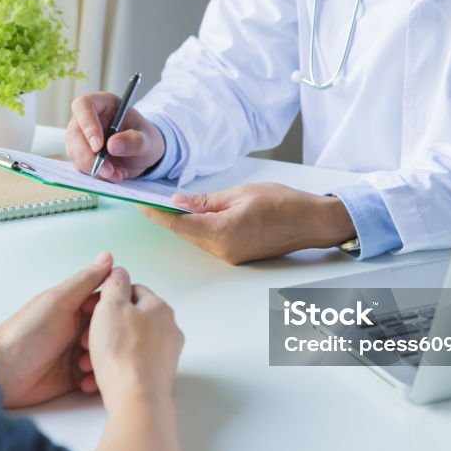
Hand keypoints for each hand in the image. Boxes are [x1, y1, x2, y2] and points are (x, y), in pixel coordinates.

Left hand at [0, 251, 112, 408]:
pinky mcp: (75, 376)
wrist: (2, 372)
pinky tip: (83, 382)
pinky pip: (96, 377)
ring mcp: (77, 353)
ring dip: (102, 362)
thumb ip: (86, 281)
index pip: (108, 302)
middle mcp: (78, 327)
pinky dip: (95, 380)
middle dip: (109, 340)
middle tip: (90, 345)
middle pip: (111, 330)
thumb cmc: (26, 333)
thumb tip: (108, 256)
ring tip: (83, 365)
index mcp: (75, 305)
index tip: (116, 317)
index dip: (116, 309)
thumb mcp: (59, 301)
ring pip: (107, 355)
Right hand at [66, 92, 165, 182]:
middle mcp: (88, 118)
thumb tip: (113, 145)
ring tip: (117, 175)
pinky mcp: (82, 154)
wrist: (143, 155)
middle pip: (75, 133)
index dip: (88, 125)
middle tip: (108, 170)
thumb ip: (133, 141)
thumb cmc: (145, 139)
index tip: (98, 146)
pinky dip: (96, 175)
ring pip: (75, 152)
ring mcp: (82, 137)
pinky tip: (114, 175)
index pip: (84, 106)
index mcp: (103, 104)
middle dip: (89, 156)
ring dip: (93, 168)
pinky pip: (80, 166)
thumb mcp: (147, 139)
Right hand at [82, 266, 183, 410]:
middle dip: (105, 328)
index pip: (133, 291)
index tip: (91, 311)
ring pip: (129, 345)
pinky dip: (116, 369)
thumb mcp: (110, 306)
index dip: (108, 299)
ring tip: (87, 362)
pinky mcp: (160, 376)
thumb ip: (115, 284)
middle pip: (131, 320)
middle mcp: (168, 329)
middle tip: (86, 339)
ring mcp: (166, 354)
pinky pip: (133, 366)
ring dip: (106, 351)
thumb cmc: (121, 351)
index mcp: (159, 307)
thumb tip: (120, 272)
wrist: (136, 398)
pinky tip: (98, 379)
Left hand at [140, 183, 355, 264]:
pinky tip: (194, 215)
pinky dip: (199, 229)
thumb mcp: (240, 193)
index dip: (156, 214)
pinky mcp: (237, 256)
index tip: (139, 203)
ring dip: (182, 223)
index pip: (178, 224)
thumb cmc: (283, 203)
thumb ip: (206, 201)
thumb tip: (178, 202)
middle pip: (185, 233)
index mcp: (222, 232)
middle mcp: (223, 250)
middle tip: (148, 199)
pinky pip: (210, 242)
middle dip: (166, 217)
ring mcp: (231, 256)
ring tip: (167, 205)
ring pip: (196, 238)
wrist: (312, 222)